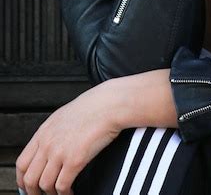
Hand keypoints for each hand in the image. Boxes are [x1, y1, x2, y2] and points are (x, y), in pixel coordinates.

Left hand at [16, 80, 120, 194]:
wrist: (108, 105)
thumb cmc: (92, 108)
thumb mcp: (63, 117)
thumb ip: (52, 134)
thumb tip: (48, 150)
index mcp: (44, 132)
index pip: (22, 163)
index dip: (22, 180)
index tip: (27, 187)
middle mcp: (48, 143)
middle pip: (29, 178)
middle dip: (33, 192)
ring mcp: (60, 152)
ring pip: (44, 185)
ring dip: (51, 194)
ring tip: (59, 194)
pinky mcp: (75, 160)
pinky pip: (62, 186)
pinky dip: (65, 193)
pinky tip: (71, 191)